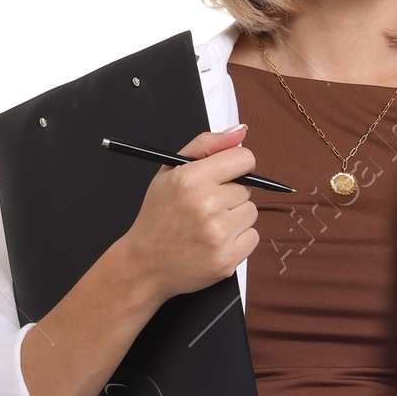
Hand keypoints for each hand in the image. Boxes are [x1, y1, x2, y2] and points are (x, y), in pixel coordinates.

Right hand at [104, 125, 259, 309]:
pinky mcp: (227, 259)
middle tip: (206, 208)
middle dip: (230, 196)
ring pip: (251, 213)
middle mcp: (207, 205)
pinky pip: (253, 238)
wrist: (143, 264)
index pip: (243, 159)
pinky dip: (239, 240)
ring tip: (209, 226)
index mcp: (191, 179)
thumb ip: (206, 146)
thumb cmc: (158, 215)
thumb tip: (241, 131)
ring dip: (235, 218)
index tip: (228, 176)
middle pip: (247, 189)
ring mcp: (218, 235)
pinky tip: (215, 242)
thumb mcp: (170, 171)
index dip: (238, 166)